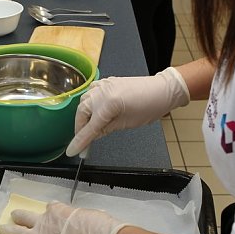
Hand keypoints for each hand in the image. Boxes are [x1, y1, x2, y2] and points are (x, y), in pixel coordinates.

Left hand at [0, 201, 127, 233]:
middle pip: (28, 218)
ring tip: (2, 229)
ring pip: (21, 233)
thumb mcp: (86, 213)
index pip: (50, 209)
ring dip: (10, 231)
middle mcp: (46, 222)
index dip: (50, 212)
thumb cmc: (98, 226)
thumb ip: (76, 216)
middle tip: (14, 215)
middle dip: (19, 217)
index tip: (51, 213)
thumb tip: (79, 217)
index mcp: (58, 210)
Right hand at [66, 67, 189, 155]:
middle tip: (83, 141)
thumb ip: (104, 130)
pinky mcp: (108, 82)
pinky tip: (92, 109)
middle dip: (80, 128)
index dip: (79, 142)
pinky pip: (91, 92)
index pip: (89, 128)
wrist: (162, 90)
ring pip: (84, 101)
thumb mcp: (126, 124)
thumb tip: (91, 136)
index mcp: (107, 105)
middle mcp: (102, 92)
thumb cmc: (149, 108)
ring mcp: (104, 85)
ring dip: (83, 115)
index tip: (72, 152)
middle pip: (82, 112)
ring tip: (88, 127)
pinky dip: (89, 102)